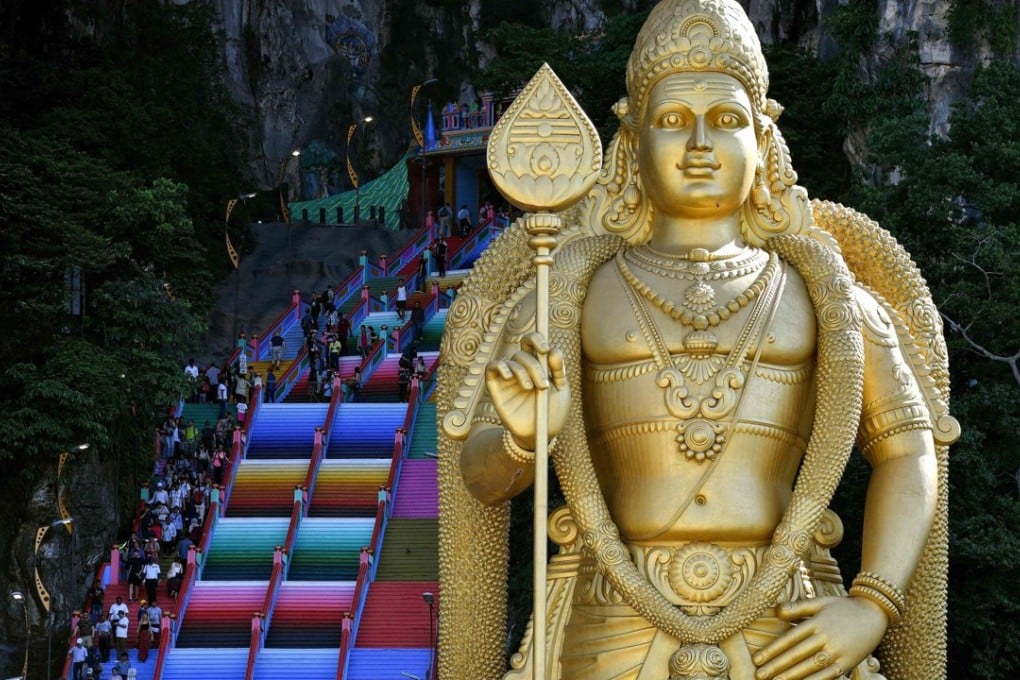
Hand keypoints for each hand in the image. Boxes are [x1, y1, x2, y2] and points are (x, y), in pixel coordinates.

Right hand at [485, 332, 568, 449]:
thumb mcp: (561, 391)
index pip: (532, 343)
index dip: (536, 339)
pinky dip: (500, 366)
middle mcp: (522, 369)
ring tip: (531, 389)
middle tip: (543, 383)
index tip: (545, 349)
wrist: (539, 435)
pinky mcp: (496, 387)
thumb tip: (553, 350)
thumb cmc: (552, 413)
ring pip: (511, 360)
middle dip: (534, 364)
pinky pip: (492, 367)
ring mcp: (508, 377)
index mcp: (538, 366)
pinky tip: (510, 377)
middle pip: (523, 351)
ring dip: (523, 372)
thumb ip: (558, 370)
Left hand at [753, 596, 887, 679]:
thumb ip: (797, 607)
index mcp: (817, 622)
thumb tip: (775, 611)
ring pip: (811, 667)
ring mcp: (838, 652)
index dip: (772, 650)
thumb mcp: (819, 602)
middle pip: (797, 654)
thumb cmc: (842, 607)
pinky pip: (829, 675)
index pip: (789, 639)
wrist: (874, 614)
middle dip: (777, 666)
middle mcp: (826, 637)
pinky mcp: (848, 663)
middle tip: (760, 675)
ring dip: (792, 676)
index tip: (758, 659)